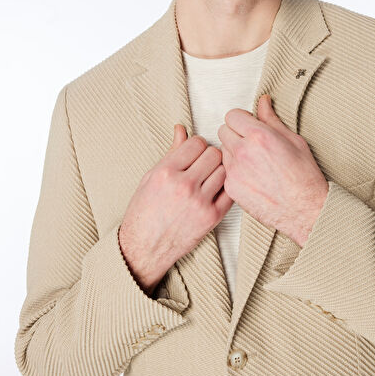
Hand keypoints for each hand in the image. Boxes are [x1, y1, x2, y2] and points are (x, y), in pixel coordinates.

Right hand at [119, 125, 233, 291]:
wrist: (145, 246)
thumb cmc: (144, 210)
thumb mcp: (151, 176)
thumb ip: (171, 152)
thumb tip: (181, 129)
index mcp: (166, 172)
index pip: (196, 143)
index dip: (197, 145)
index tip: (194, 152)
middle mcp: (183, 186)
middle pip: (214, 154)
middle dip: (209, 156)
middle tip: (203, 164)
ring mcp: (199, 202)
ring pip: (224, 170)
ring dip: (218, 171)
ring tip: (208, 177)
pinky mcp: (212, 217)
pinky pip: (230, 191)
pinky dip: (225, 187)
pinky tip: (215, 189)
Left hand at [217, 94, 328, 246]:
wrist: (304, 210)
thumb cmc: (304, 177)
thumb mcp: (293, 141)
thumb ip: (272, 119)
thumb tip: (263, 102)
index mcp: (259, 136)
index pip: (232, 115)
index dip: (242, 118)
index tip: (249, 124)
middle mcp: (243, 152)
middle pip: (223, 130)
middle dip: (235, 133)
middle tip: (251, 142)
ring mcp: (235, 171)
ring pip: (222, 150)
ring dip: (233, 151)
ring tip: (253, 160)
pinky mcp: (231, 187)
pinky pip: (225, 170)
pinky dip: (234, 170)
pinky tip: (251, 175)